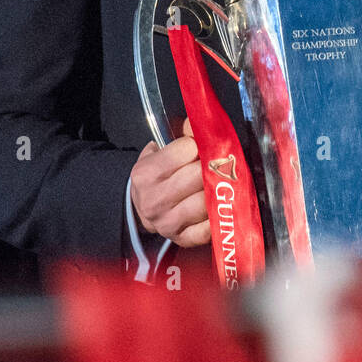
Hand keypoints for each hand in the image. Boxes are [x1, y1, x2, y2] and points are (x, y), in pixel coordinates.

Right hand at [130, 118, 209, 247]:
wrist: (141, 210)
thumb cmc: (157, 177)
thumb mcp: (160, 152)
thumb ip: (183, 135)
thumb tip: (201, 122)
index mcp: (146, 173)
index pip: (186, 149)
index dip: (199, 145)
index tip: (201, 148)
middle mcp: (155, 199)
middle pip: (199, 175)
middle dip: (212, 166)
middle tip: (218, 163)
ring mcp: (168, 222)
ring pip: (206, 201)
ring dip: (218, 191)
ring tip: (220, 183)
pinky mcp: (182, 239)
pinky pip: (209, 228)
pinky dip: (218, 217)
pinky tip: (219, 206)